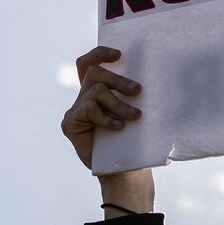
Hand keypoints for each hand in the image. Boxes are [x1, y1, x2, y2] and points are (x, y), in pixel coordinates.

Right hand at [61, 47, 154, 215]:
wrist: (124, 171)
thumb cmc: (133, 140)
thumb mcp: (134, 112)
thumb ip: (132, 94)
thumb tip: (153, 72)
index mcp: (95, 92)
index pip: (88, 63)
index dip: (100, 53)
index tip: (119, 53)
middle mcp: (82, 98)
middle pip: (94, 73)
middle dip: (118, 79)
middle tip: (138, 90)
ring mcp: (74, 111)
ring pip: (95, 90)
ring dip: (119, 102)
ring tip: (135, 116)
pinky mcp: (70, 124)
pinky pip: (90, 109)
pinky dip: (107, 117)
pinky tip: (118, 128)